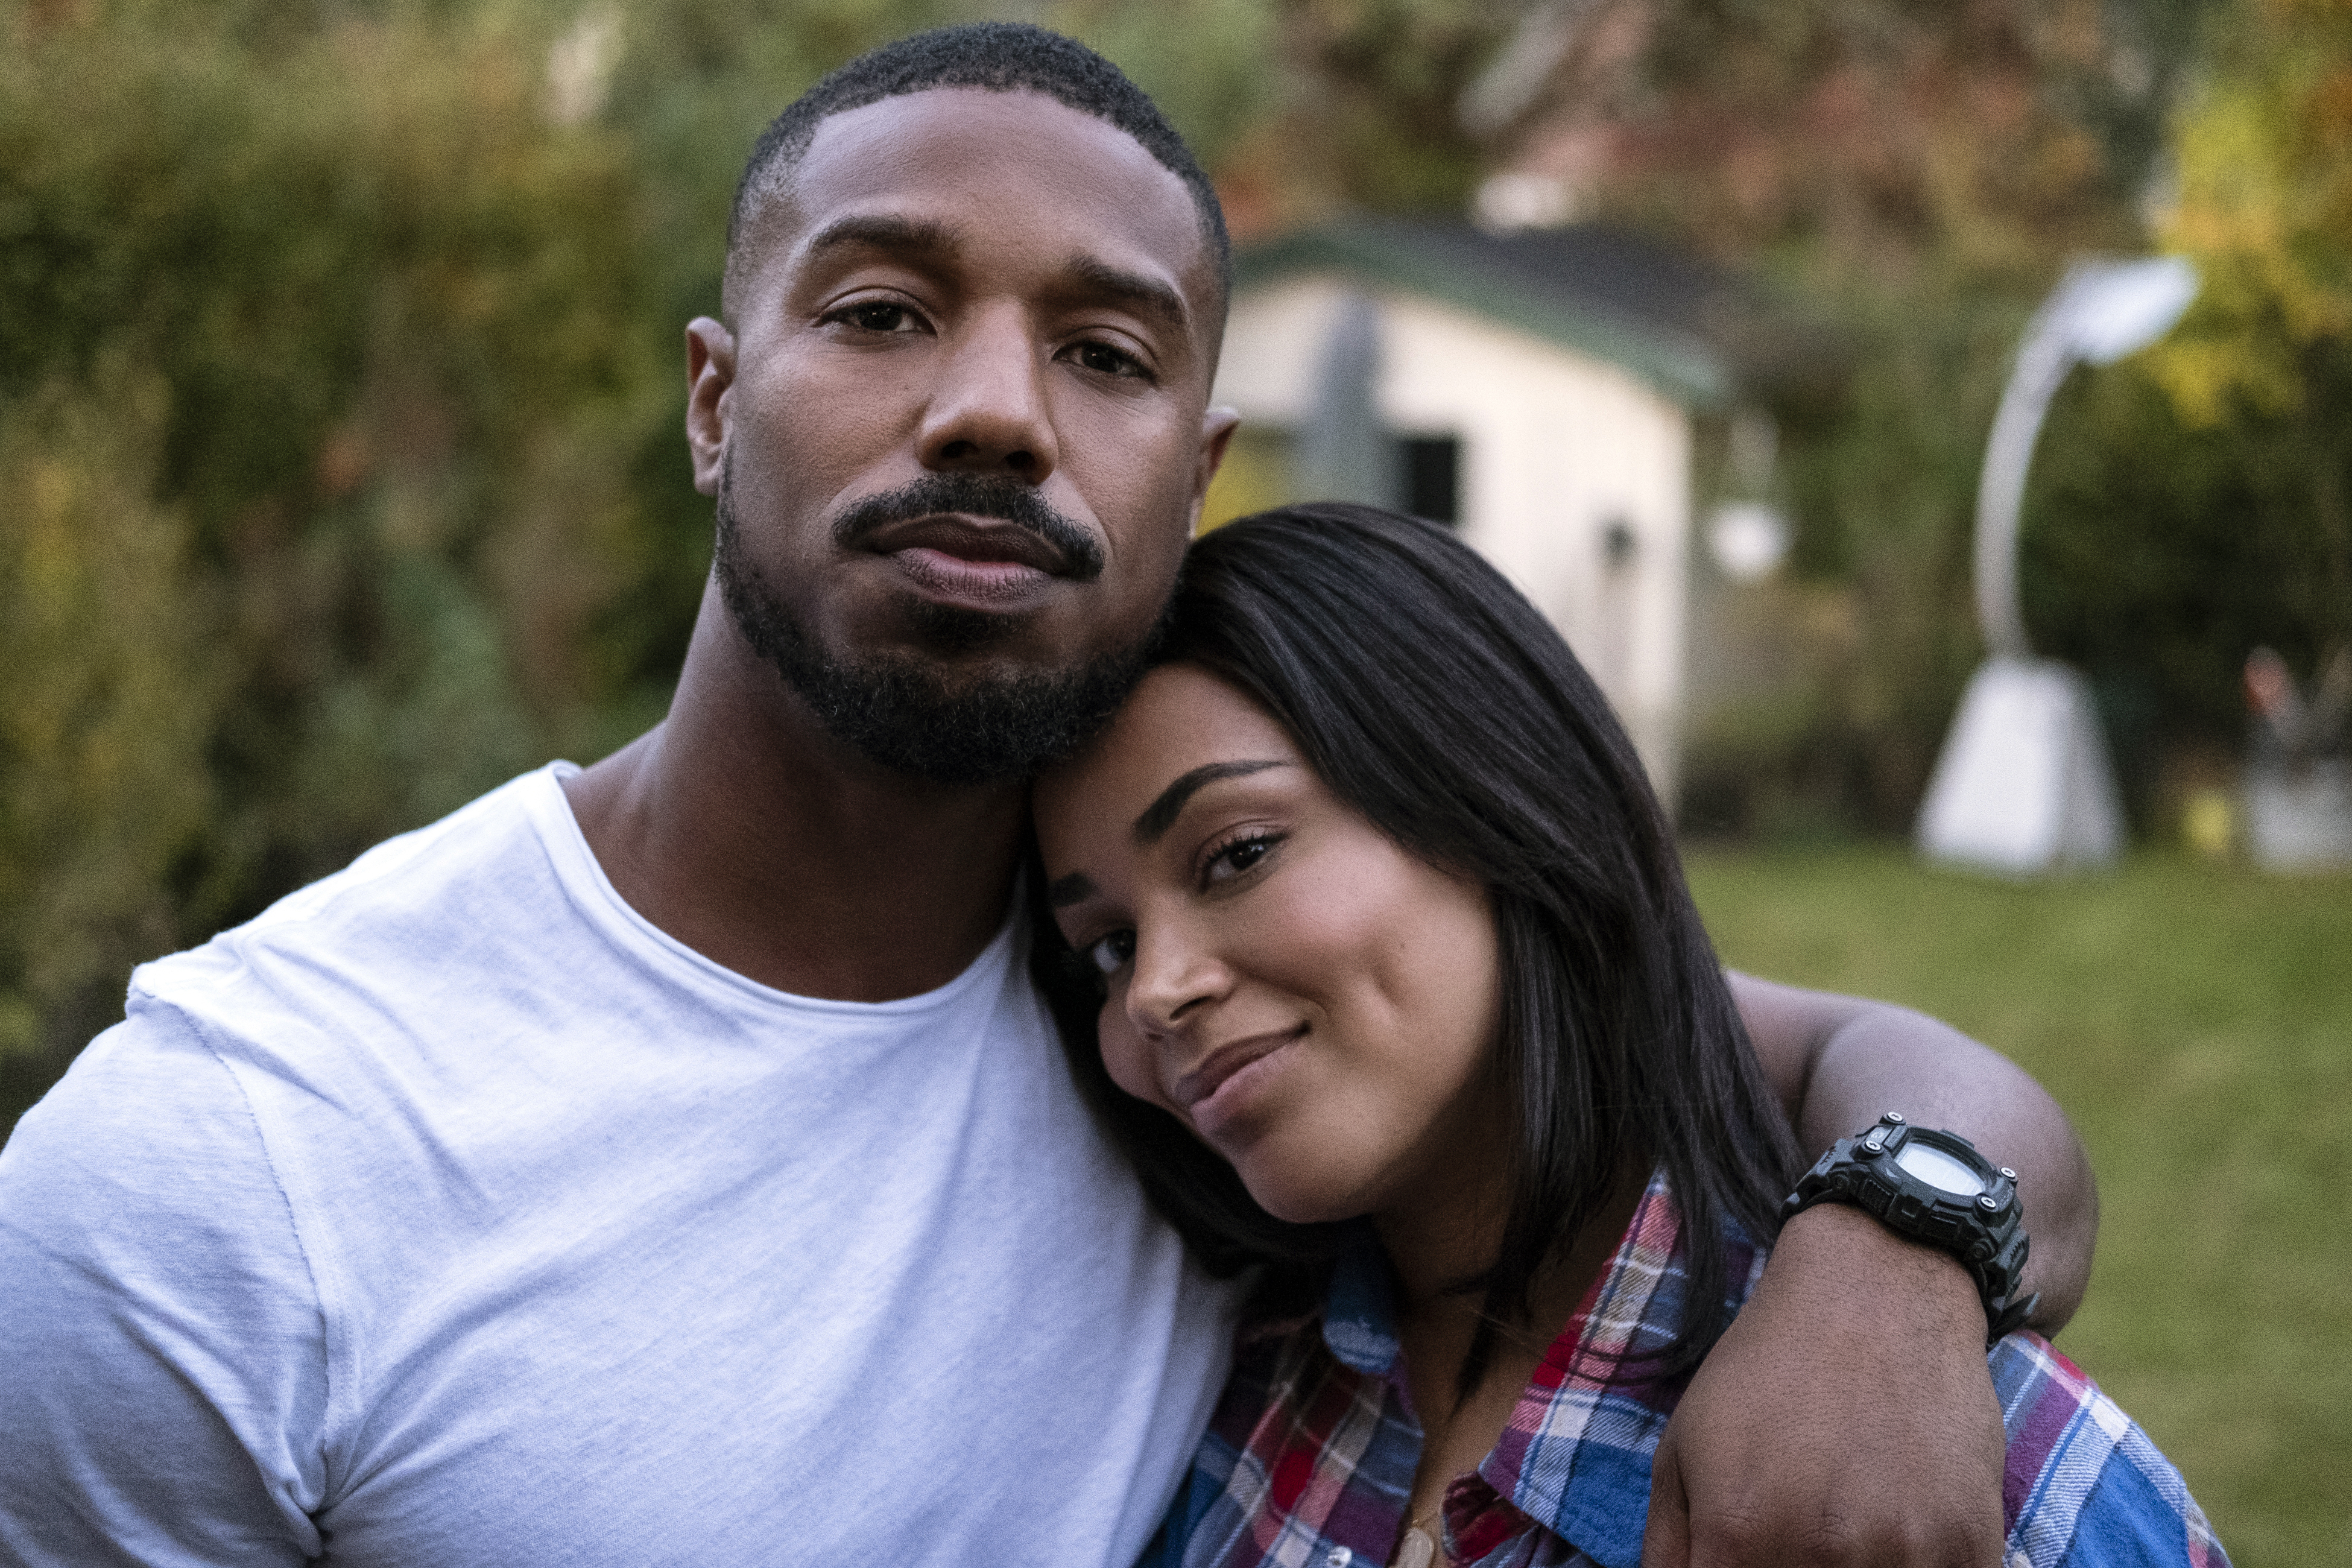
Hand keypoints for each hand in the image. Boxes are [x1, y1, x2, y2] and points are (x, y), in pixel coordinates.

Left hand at [1642, 1203, 2006, 1567]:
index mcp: (1740, 1532)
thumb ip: (1668, 1547)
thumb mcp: (1682, 1447)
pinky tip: (1897, 1536)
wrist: (1877, 1291)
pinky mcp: (1971, 1541)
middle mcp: (1823, 1552)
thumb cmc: (1767, 1367)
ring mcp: (1905, 1551)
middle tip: (1789, 1534)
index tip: (1736, 1559)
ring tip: (1844, 1524)